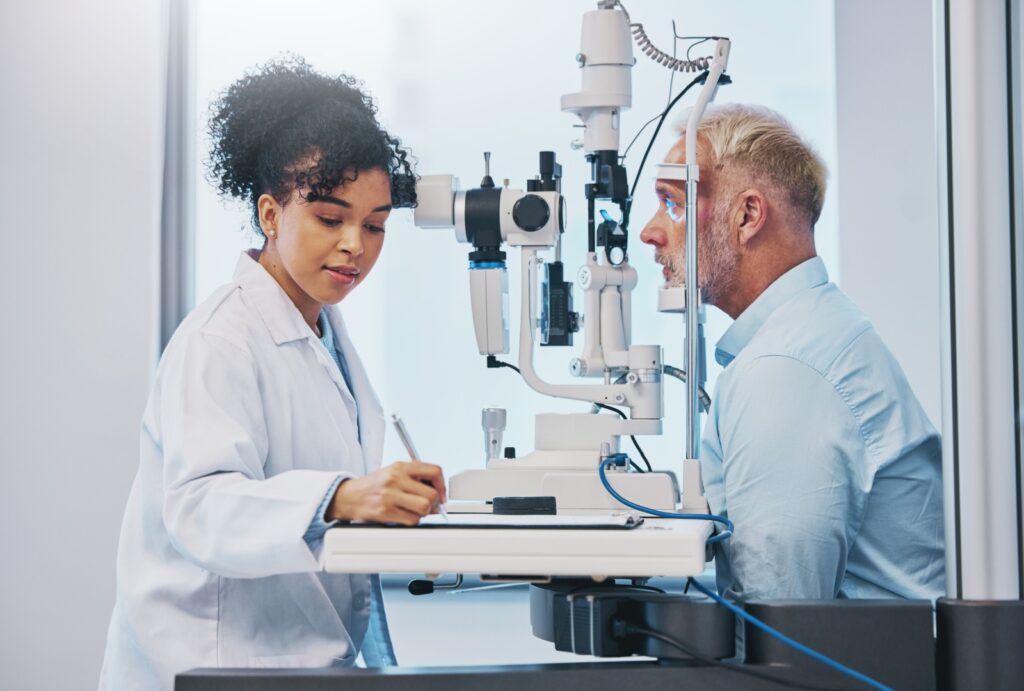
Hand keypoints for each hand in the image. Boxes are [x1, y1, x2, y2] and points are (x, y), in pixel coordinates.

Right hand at [327, 461, 446, 525]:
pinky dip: (412, 521)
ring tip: (416, 510)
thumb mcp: (394, 472)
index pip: (434, 471)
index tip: (442, 494)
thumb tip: (438, 493)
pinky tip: (404, 515)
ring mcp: (390, 496)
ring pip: (424, 508)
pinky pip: (412, 520)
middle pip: (431, 494)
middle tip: (430, 506)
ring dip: (424, 513)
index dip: (442, 485)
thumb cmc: (374, 485)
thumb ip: (415, 477)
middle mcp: (396, 479)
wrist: (349, 496)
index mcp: (401, 466)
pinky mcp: (385, 512)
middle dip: (434, 503)